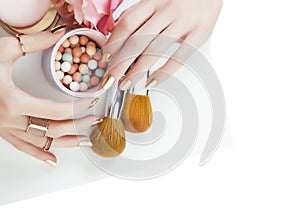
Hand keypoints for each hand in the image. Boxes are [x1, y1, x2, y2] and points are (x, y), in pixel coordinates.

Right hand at [0, 30, 99, 166]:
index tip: (91, 101)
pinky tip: (53, 160)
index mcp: (13, 101)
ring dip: (66, 143)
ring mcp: (5, 129)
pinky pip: (23, 148)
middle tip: (94, 119)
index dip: (77, 107)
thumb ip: (33, 43)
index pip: (56, 110)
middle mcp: (9, 121)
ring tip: (85, 141)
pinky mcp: (2, 132)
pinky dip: (39, 154)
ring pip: (41, 142)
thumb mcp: (4, 50)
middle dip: (77, 125)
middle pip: (52, 128)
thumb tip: (58, 35)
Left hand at [101, 0, 222, 89]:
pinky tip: (151, 82)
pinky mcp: (199, 34)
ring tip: (126, 84)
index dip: (113, 44)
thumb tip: (117, 33)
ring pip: (155, 51)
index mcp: (153, 0)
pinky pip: (179, 58)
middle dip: (120, 63)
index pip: (127, 25)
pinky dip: (164, 73)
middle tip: (109, 79)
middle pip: (137, 41)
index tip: (105, 59)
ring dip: (137, 71)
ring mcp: (184, 22)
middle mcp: (167, 10)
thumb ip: (138, 14)